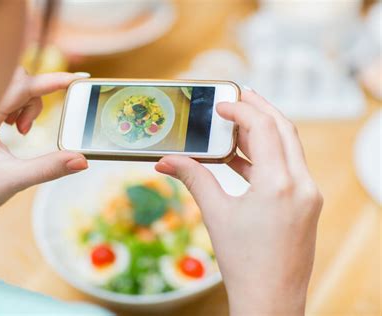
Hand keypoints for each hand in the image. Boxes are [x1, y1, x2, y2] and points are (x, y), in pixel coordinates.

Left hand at [0, 68, 88, 255]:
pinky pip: (4, 96)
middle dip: (33, 100)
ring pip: (13, 88)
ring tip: (20, 132)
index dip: (51, 81)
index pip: (21, 88)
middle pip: (18, 81)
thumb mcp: (14, 181)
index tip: (75, 79)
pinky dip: (17, 108)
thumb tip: (82, 160)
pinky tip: (11, 128)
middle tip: (26, 130)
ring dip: (26, 106)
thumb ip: (49, 168)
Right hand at [155, 89, 322, 314]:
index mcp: (279, 184)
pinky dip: (267, 156)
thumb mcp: (215, 215)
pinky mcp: (307, 204)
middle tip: (238, 97)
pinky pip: (289, 167)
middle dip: (260, 109)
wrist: (270, 301)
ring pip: (289, 147)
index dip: (242, 110)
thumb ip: (193, 178)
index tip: (221, 104)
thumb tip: (166, 161)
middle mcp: (301, 184)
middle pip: (284, 129)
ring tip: (237, 124)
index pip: (264, 128)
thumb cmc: (244, 264)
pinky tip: (241, 159)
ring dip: (265, 131)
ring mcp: (308, 195)